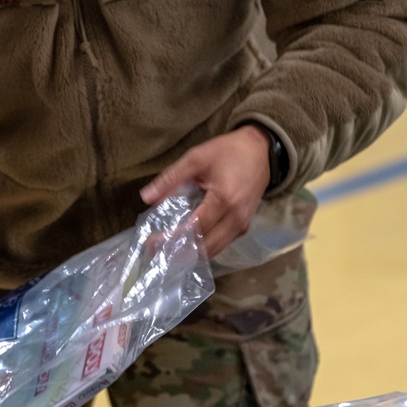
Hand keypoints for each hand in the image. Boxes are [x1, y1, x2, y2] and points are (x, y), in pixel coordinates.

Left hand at [140, 126, 271, 260]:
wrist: (260, 151)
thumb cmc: (228, 152)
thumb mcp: (196, 158)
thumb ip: (171, 178)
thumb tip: (146, 197)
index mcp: (224, 200)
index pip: (195, 228)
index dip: (172, 238)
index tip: (151, 242)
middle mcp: (236, 219)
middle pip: (205, 247)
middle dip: (178, 253)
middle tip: (154, 251)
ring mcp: (242, 226)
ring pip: (214, 251)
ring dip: (189, 255)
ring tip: (165, 252)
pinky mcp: (243, 228)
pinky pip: (221, 245)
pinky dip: (202, 249)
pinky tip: (185, 246)